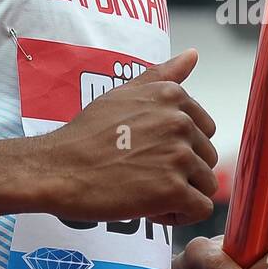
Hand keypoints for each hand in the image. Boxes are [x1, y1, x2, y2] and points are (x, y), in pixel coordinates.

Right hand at [41, 49, 217, 224]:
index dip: (180, 147)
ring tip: (145, 190)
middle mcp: (180, 121)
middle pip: (207, 157)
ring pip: (206, 184)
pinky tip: (151, 208)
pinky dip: (179, 214)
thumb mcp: (123, 93)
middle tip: (144, 173)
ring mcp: (178, 155)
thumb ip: (163, 75)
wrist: (60, 168)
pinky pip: (200, 208)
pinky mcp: (173, 189)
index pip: (205, 129)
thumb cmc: (87, 134)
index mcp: (171, 95)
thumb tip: (193, 54)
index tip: (151, 152)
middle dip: (182, 172)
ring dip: (181, 194)